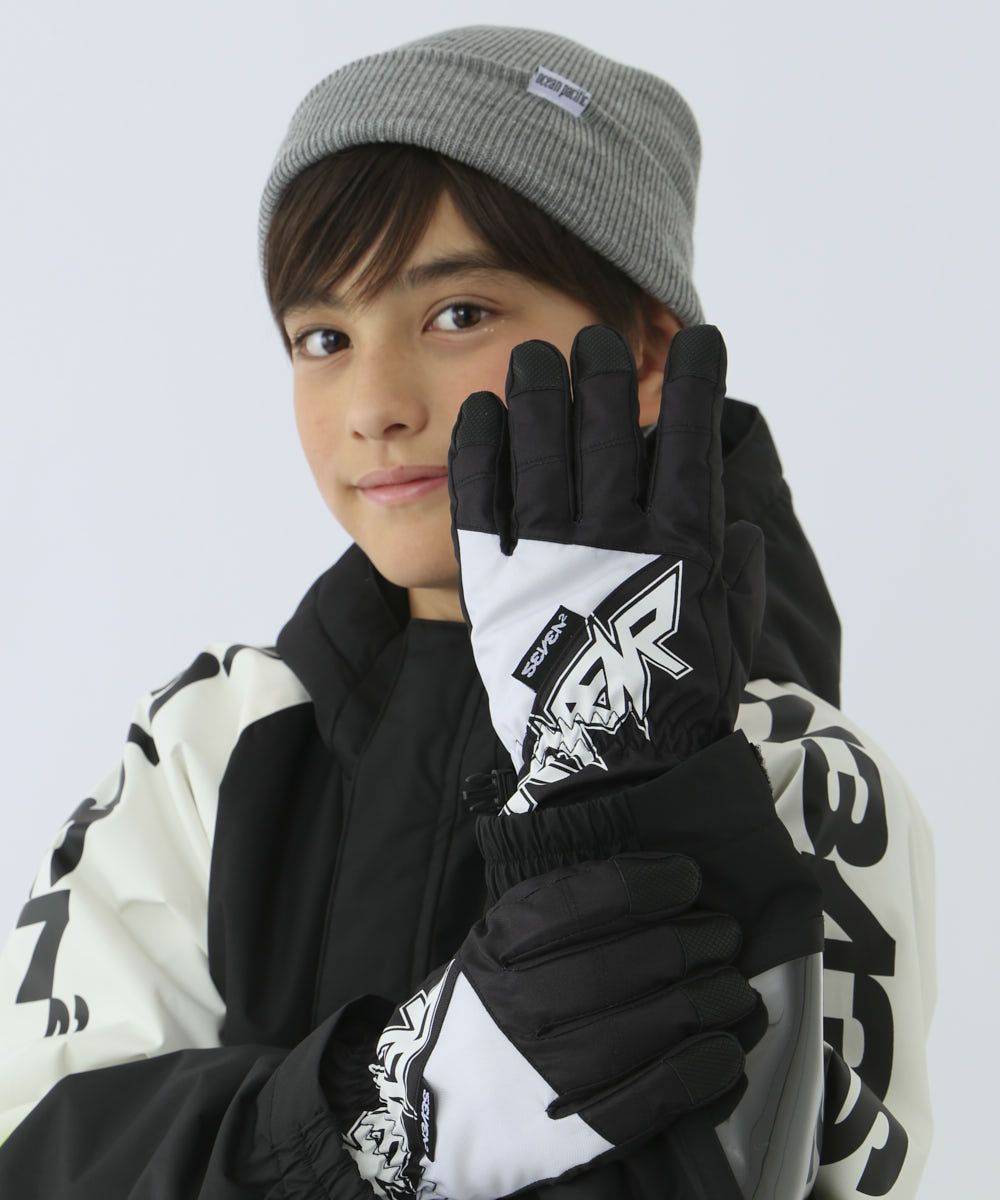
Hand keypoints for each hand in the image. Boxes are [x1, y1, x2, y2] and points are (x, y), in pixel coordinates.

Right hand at [340, 853, 758, 1199]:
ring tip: (733, 985)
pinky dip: (703, 1069)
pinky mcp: (576, 1137)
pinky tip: (727, 1047)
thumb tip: (658, 880)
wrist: (431, 1111)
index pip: (577, 903)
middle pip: (625, 964)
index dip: (645, 884)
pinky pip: (656, 1098)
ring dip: (710, 1000)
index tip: (687, 877)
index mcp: (496, 949)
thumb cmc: (486, 1011)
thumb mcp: (496, 944)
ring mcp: (546, 1075)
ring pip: (649, 1028)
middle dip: (693, 940)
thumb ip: (558, 913)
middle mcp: (518, 1007)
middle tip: (724, 932)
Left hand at [447, 323, 764, 811]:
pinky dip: (480, 451)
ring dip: (539, 391)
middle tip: (596, 341)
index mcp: (681, 544)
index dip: (694, 380)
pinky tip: (481, 412)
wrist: (607, 776)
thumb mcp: (732, 643)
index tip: (698, 339)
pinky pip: (481, 499)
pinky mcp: (494, 583)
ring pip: (542, 447)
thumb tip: (743, 533)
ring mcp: (548, 554)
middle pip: (605, 426)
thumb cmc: (678, 711)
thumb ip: (741, 580)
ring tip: (534, 354)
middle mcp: (614, 534)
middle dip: (603, 371)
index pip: (689, 436)